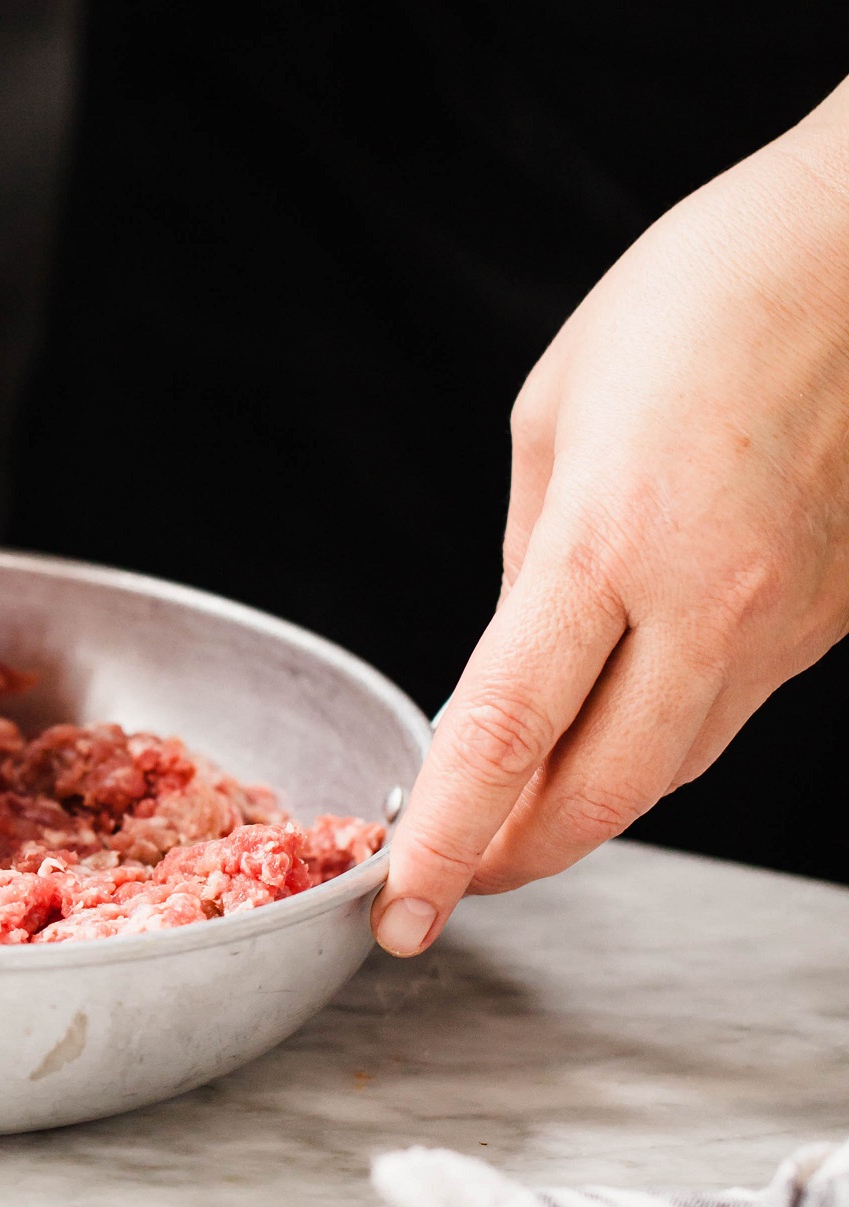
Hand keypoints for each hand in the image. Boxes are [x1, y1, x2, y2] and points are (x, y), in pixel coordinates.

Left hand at [372, 78, 848, 956]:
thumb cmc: (701, 297)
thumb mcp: (554, 415)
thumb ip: (529, 558)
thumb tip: (514, 657)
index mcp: (612, 539)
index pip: (506, 735)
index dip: (447, 840)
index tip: (401, 909)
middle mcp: (711, 602)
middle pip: (599, 796)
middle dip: (511, 858)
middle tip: (448, 879)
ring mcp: (788, 622)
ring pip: (667, 771)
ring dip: (581, 807)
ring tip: (509, 813)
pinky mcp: (834, 620)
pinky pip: (724, 715)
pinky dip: (651, 743)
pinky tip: (608, 727)